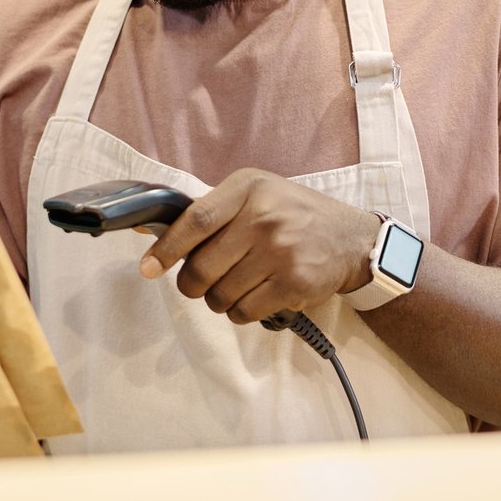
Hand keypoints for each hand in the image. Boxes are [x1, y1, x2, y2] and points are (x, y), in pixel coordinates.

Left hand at [139, 168, 381, 324]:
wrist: (352, 238)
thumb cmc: (295, 214)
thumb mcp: (257, 194)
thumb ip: (211, 211)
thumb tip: (149, 231)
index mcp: (249, 188)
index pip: (196, 220)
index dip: (166, 248)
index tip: (148, 268)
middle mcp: (264, 217)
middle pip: (202, 268)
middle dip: (193, 284)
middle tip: (202, 282)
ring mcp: (281, 251)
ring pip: (220, 296)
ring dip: (220, 299)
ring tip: (240, 284)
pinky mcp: (294, 283)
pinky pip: (244, 312)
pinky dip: (241, 311)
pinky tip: (258, 294)